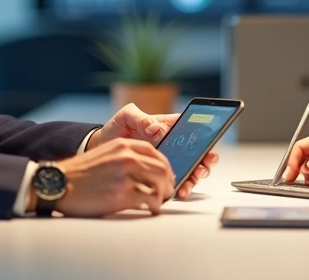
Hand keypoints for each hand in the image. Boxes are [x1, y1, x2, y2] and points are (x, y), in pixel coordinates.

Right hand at [52, 139, 175, 216]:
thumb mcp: (103, 155)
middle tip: (166, 193)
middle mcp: (126, 157)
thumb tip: (144, 170)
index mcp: (122, 145)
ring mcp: (125, 175)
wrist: (59, 184)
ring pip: (160, 184)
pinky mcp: (122, 194)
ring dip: (163, 195)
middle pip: (162, 168)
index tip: (166, 176)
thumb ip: (123, 157)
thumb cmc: (79, 174)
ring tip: (159, 203)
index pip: (155, 152)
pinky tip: (151, 210)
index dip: (164, 166)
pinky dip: (154, 207)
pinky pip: (149, 200)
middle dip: (168, 182)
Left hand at [87, 104, 218, 198]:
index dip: (206, 137)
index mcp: (168, 125)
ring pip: (190, 168)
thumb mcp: (126, 116)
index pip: (193, 129)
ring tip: (187, 185)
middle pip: (198, 151)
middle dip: (205, 161)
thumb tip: (154, 128)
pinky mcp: (159, 173)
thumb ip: (141, 118)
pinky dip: (180, 187)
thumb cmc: (116, 128)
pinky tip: (177, 192)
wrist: (102, 147)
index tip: (206, 148)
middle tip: (201, 169)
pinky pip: (175, 180)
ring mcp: (168, 159)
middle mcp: (172, 142)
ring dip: (193, 177)